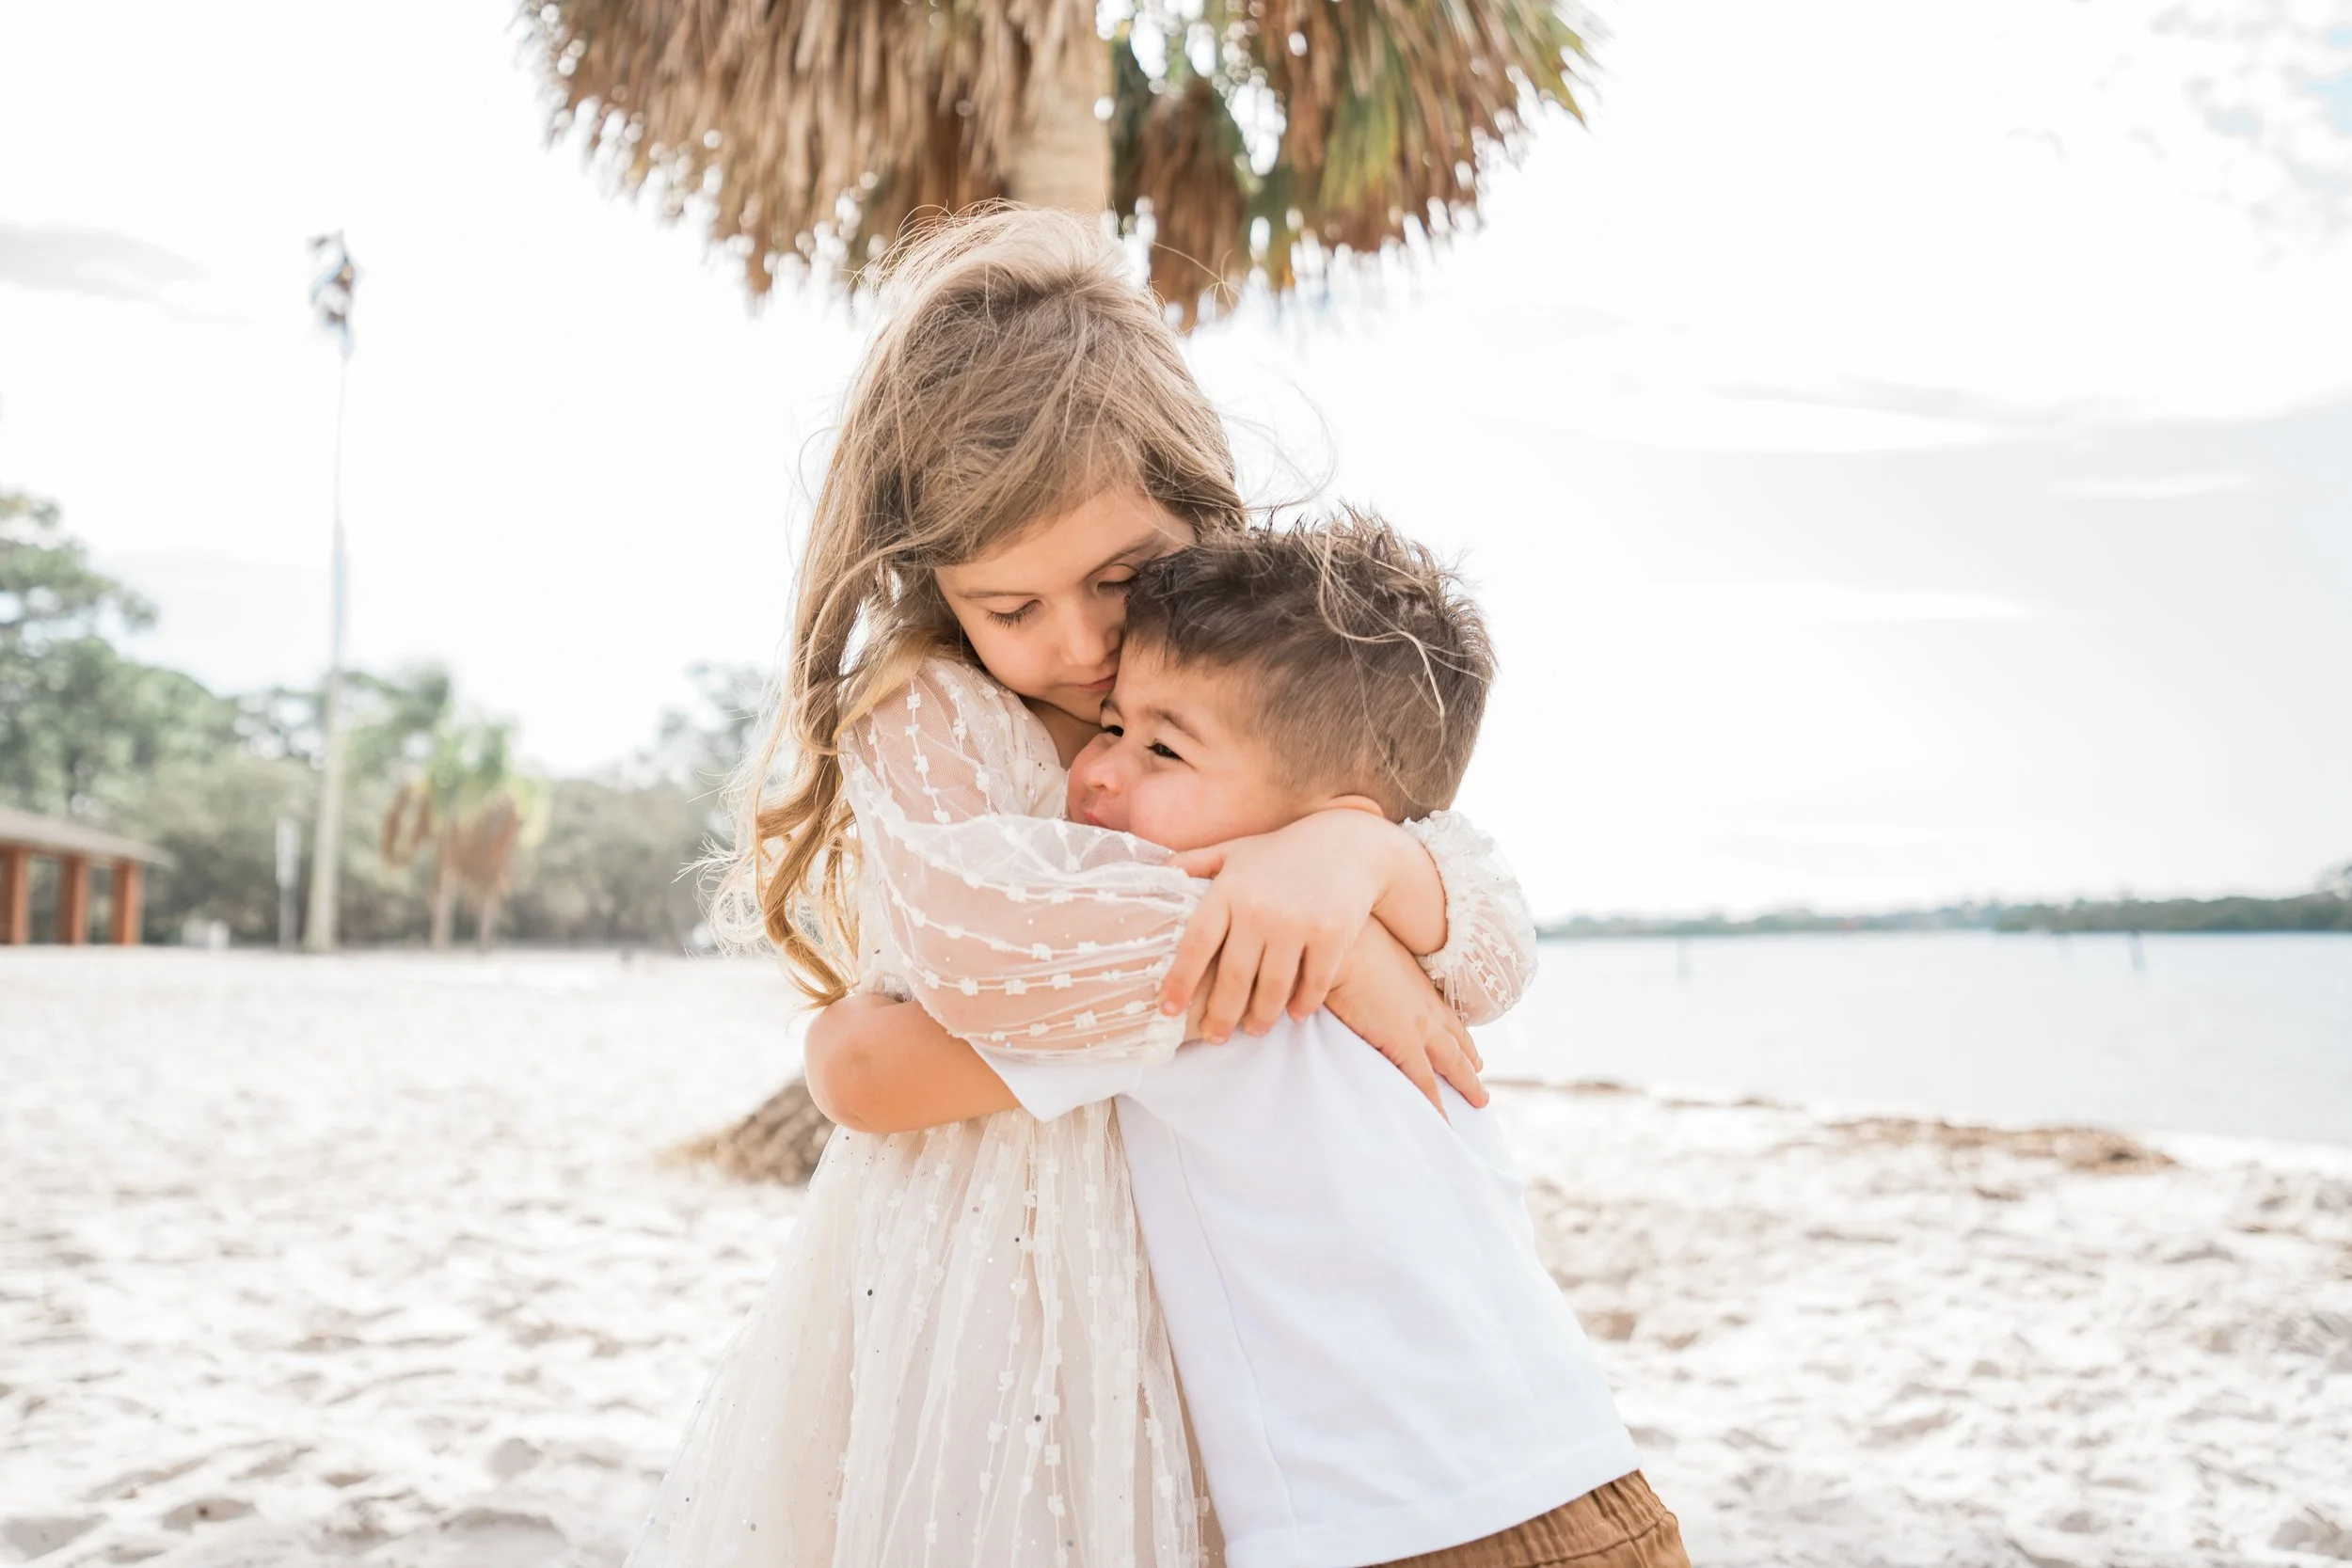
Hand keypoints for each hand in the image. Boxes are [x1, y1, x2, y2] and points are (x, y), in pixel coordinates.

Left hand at [1161, 807, 1417, 1042]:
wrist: (1349, 843)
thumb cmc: (1282, 852)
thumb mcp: (1237, 850)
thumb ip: (1198, 862)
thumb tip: (1160, 870)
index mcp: (1230, 889)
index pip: (1196, 943)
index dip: (1179, 980)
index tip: (1167, 1009)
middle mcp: (1260, 908)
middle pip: (1234, 977)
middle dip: (1221, 1015)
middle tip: (1214, 1037)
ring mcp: (1298, 923)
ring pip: (1274, 988)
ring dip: (1261, 1017)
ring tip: (1252, 1031)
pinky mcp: (1331, 934)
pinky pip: (1313, 983)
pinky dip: (1303, 1004)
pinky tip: (1294, 1015)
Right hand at [1324, 923, 1487, 1117]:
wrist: (1341, 943)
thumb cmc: (1345, 940)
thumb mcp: (1370, 952)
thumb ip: (1373, 969)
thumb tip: (1360, 976)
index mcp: (1418, 984)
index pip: (1447, 1016)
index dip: (1461, 1036)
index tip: (1473, 1052)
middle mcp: (1426, 1005)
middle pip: (1457, 1041)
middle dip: (1471, 1064)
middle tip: (1482, 1082)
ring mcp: (1418, 1026)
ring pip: (1452, 1063)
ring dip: (1468, 1083)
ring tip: (1480, 1102)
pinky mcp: (1401, 1043)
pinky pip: (1424, 1084)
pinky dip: (1435, 1106)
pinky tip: (1442, 1122)